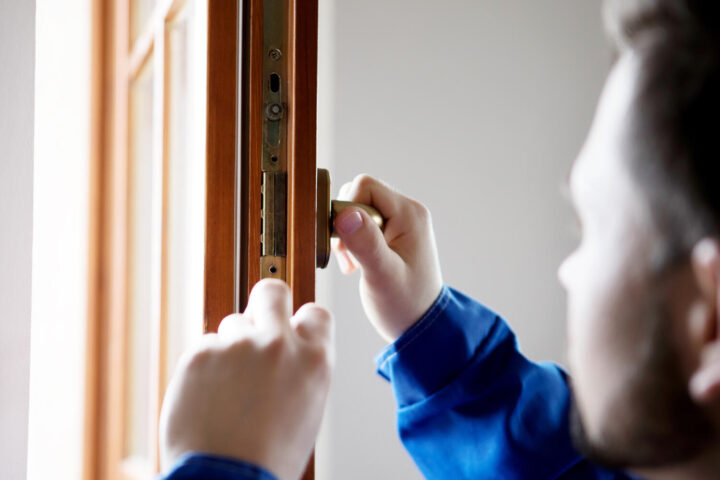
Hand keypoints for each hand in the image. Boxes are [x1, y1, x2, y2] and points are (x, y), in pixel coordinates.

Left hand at [159, 279, 333, 479]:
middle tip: (254, 328)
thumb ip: (298, 369)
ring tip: (226, 389)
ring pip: (232, 324)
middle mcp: (279, 343)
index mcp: (314, 360)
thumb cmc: (268, 457)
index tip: (290, 330)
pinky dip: (203, 367)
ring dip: (229, 348)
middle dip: (264, 304)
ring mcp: (238, 345)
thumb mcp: (307, 409)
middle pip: (272, 291)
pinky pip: (203, 346)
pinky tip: (207, 398)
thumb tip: (283, 347)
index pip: (315, 313)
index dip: (300, 321)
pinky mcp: (201, 352)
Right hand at [332, 174, 442, 342]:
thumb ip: (365, 243)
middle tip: (349, 258)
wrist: (420, 326)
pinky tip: (357, 264)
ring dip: (346, 234)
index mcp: (409, 214)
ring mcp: (400, 222)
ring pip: (357, 208)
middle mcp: (407, 211)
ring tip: (353, 263)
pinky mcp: (392, 233)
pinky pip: (362, 222)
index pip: (364, 186)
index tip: (344, 244)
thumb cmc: (405, 305)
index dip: (345, 209)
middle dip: (344, 224)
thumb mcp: (382, 275)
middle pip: (359, 194)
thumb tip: (344, 213)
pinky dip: (352, 240)